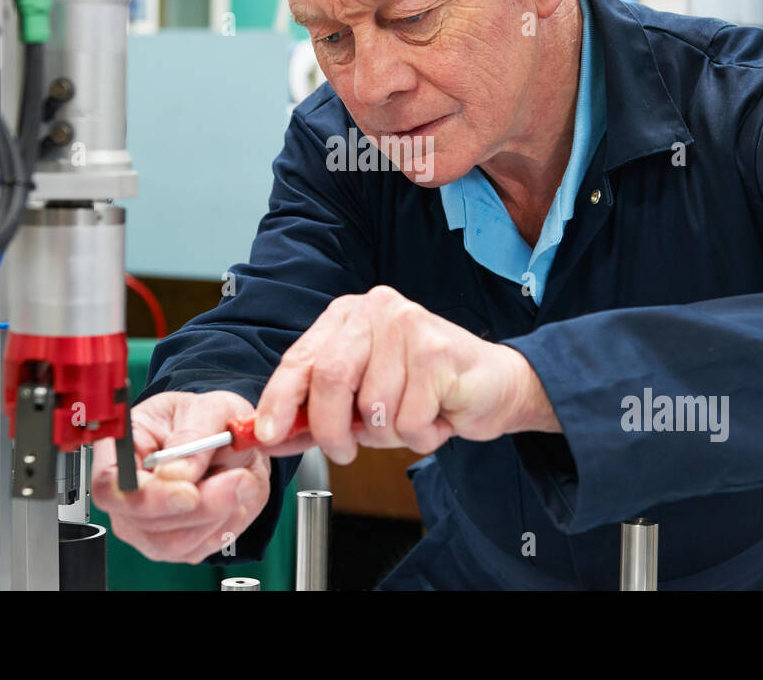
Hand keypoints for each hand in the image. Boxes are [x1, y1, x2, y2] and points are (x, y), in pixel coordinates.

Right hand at [91, 390, 270, 564]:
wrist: (235, 443)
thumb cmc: (210, 420)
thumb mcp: (210, 409)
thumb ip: (194, 435)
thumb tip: (175, 473)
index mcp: (122, 449)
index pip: (109, 485)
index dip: (146, 495)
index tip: (189, 493)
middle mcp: (124, 493)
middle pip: (144, 521)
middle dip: (200, 506)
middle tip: (241, 480)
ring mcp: (144, 525)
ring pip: (175, 541)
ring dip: (219, 513)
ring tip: (243, 479)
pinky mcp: (172, 545)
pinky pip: (199, 548)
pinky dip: (227, 524)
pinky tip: (236, 497)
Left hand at [254, 285, 557, 463]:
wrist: (494, 386)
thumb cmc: (426, 390)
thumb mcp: (362, 400)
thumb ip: (318, 412)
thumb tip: (270, 436)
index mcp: (348, 316)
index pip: (300, 359)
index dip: (279, 400)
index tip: (267, 435)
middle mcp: (376, 310)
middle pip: (331, 378)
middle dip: (331, 429)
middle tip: (344, 451)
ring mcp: (408, 326)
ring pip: (372, 406)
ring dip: (388, 434)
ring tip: (411, 419)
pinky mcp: (437, 351)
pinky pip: (408, 419)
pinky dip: (419, 436)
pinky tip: (436, 416)